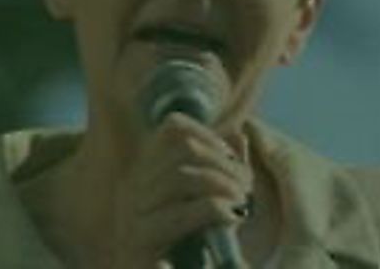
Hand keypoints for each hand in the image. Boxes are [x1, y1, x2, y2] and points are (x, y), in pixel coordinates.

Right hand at [109, 115, 252, 268]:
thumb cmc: (203, 252)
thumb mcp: (219, 203)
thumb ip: (226, 169)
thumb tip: (240, 134)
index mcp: (148, 176)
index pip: (173, 128)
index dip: (211, 135)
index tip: (234, 159)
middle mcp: (133, 192)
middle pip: (185, 148)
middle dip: (227, 164)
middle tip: (247, 188)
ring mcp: (132, 218)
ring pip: (183, 175)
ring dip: (225, 184)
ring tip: (243, 205)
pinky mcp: (139, 246)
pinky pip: (182, 212)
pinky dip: (215, 209)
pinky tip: (232, 217)